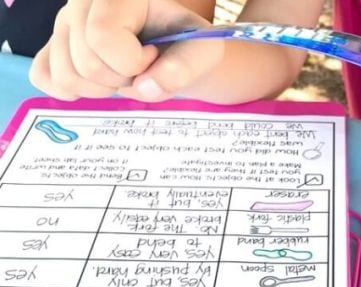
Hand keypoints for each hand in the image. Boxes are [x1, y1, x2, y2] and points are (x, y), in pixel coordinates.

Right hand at [29, 0, 222, 100]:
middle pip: (85, 62)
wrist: (177, 51)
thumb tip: (146, 87)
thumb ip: (184, 68)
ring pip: (66, 75)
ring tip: (123, 76)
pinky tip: (97, 86)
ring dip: (101, 89)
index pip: (102, 36)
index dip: (132, 62)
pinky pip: (44, 76)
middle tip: (141, 71)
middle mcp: (83, 2)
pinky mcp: (54, 46)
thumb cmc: (188, 46)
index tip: (154, 56)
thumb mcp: (203, 53)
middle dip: (120, 80)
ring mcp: (64, 24)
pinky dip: (70, 91)